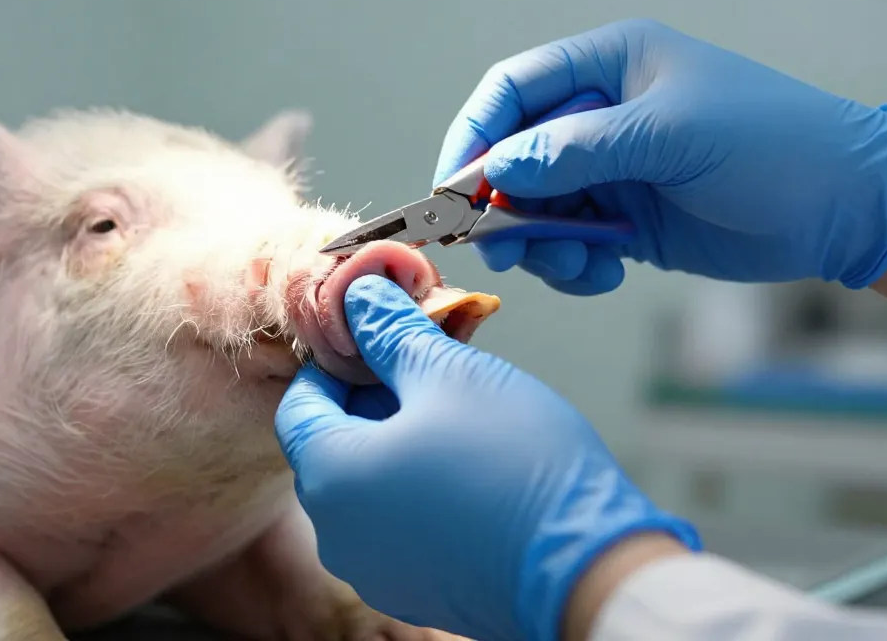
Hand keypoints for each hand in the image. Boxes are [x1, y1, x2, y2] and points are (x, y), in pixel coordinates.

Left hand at [274, 276, 699, 640]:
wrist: (587, 568)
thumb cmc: (513, 463)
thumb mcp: (448, 371)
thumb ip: (391, 330)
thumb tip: (360, 297)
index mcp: (330, 477)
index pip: (299, 403)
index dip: (336, 360)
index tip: (379, 338)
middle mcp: (338, 534)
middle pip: (332, 443)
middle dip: (373, 396)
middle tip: (426, 363)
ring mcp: (377, 570)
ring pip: (367, 483)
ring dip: (398, 438)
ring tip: (455, 408)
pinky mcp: (418, 588)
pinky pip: (397, 521)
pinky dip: (416, 483)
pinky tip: (467, 460)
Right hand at [434, 18, 886, 293]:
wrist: (844, 207)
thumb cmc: (770, 144)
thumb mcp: (671, 135)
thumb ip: (578, 150)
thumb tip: (497, 170)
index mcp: (609, 66)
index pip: (514, 90)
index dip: (475, 134)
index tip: (453, 187)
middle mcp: (600, 113)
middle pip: (514, 154)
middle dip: (503, 203)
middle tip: (503, 247)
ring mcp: (610, 168)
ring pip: (534, 206)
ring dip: (538, 242)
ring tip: (574, 265)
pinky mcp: (624, 218)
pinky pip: (568, 242)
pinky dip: (571, 265)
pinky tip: (605, 275)